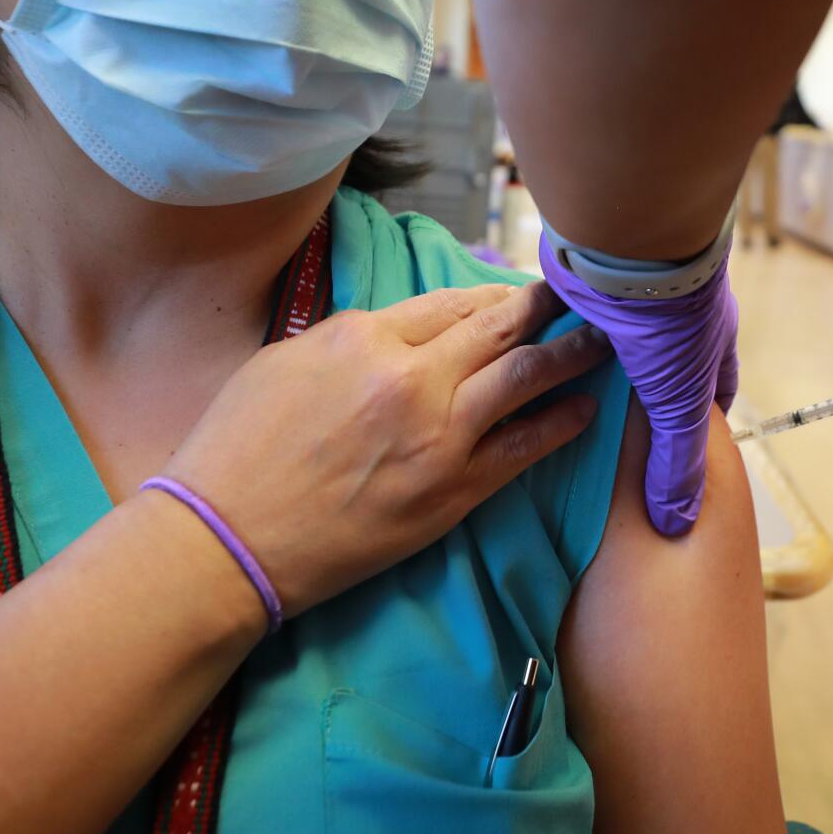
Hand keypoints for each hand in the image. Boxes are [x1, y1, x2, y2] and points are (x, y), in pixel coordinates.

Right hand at [165, 282, 611, 619]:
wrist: (227, 538)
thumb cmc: (238, 448)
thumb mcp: (284, 361)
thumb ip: (352, 339)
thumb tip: (401, 334)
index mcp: (364, 335)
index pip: (451, 303)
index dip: (492, 297)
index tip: (518, 295)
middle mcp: (411, 377)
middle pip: (499, 329)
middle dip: (546, 309)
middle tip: (583, 299)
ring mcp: (439, 436)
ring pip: (525, 378)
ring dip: (571, 355)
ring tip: (605, 342)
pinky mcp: (453, 492)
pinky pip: (525, 448)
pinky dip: (561, 422)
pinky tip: (585, 408)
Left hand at [539, 242, 737, 534]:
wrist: (622, 236)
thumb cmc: (671, 318)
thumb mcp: (681, 402)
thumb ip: (677, 462)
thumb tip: (677, 523)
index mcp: (709, 338)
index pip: (715, 390)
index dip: (699, 426)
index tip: (674, 460)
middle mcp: (670, 315)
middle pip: (655, 371)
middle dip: (634, 404)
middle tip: (606, 446)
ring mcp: (627, 298)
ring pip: (606, 347)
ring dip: (586, 372)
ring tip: (559, 418)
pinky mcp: (583, 283)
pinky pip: (566, 322)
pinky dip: (552, 344)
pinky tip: (528, 375)